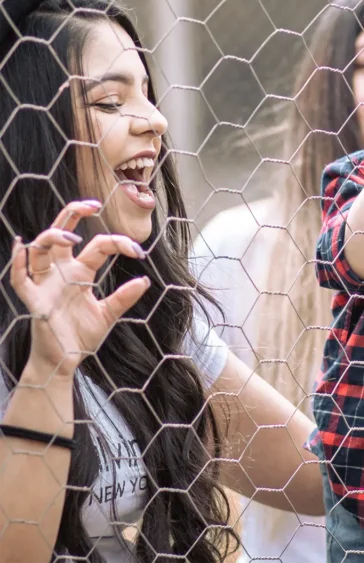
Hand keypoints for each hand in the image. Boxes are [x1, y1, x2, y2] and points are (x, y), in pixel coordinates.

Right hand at [10, 200, 150, 378]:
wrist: (66, 361)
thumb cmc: (82, 336)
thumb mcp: (108, 314)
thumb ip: (124, 297)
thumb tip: (145, 280)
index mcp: (81, 272)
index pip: (98, 246)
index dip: (118, 243)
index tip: (138, 250)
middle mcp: (62, 272)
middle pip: (61, 234)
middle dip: (73, 214)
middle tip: (92, 204)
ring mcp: (46, 284)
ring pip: (40, 250)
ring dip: (51, 237)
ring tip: (70, 236)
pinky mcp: (34, 300)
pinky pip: (19, 278)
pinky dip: (18, 262)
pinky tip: (22, 245)